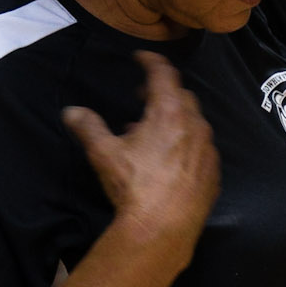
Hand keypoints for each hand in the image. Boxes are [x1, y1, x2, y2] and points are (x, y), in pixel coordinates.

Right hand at [62, 50, 218, 264]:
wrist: (163, 228)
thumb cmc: (134, 186)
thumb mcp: (104, 154)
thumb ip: (88, 127)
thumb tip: (72, 112)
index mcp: (170, 113)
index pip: (164, 74)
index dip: (151, 61)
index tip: (141, 57)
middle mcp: (195, 126)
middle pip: (182, 97)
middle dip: (162, 92)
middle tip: (142, 96)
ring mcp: (209, 151)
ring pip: (194, 123)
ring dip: (174, 120)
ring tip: (150, 132)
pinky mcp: (213, 174)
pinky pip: (202, 149)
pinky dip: (187, 144)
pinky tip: (169, 160)